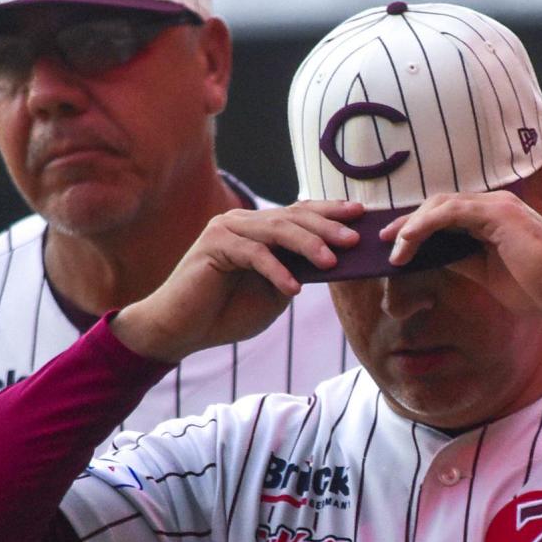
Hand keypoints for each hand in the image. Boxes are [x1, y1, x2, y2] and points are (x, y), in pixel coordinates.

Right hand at [114, 202, 362, 361]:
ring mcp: (226, 229)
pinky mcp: (213, 246)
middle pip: (292, 217)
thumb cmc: (226, 312)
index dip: (330, 212)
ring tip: (332, 262)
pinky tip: (293, 289)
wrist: (181, 330)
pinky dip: (275, 271)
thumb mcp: (274, 292)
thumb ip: (297, 272)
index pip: (300, 213)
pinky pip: (253, 254)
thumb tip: (334, 262)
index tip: (361, 215)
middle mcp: (242, 221)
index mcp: (258, 228)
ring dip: (307, 245)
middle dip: (327, 227)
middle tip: (354, 240)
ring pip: (275, 230)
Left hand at [382, 188, 541, 317]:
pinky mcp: (496, 214)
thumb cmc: (540, 288)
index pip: (447, 214)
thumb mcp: (489, 275)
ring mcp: (496, 206)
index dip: (418, 227)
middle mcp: (494, 205)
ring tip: (391, 248)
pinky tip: (407, 243)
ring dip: (410, 225)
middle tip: (384, 242)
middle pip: (439, 204)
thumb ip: (463, 260)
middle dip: (407, 222)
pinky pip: (449, 213)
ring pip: (440, 205)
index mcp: (494, 218)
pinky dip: (423, 226)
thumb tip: (435, 259)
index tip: (395, 246)